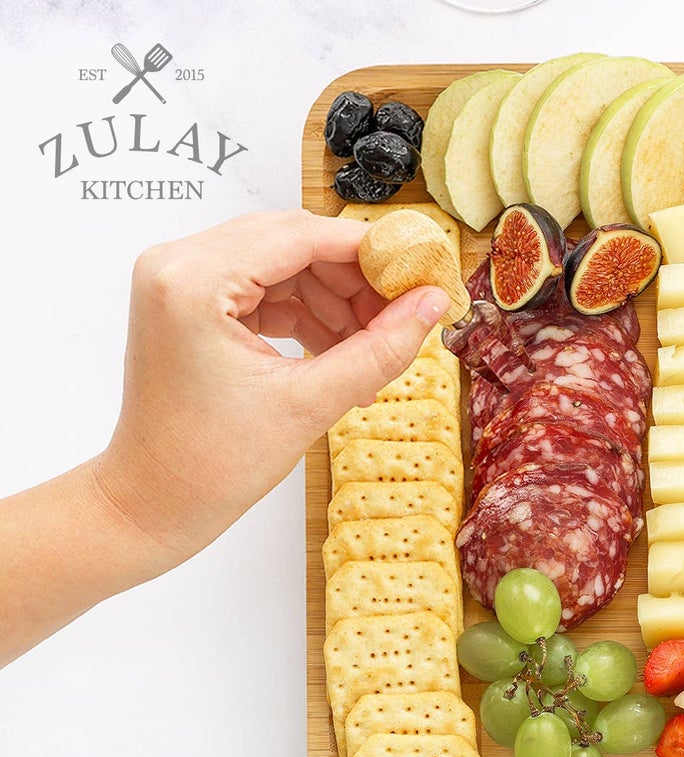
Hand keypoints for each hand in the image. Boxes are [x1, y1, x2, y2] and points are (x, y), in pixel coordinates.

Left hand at [96, 209, 451, 577]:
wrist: (156, 501)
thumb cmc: (214, 463)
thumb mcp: (311, 404)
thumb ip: (379, 349)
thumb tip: (433, 305)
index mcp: (193, 279)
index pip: (299, 235)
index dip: (368, 251)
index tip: (419, 271)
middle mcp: (177, 263)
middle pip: (290, 242)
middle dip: (353, 279)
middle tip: (404, 314)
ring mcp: (179, 280)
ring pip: (281, 265)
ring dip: (334, 300)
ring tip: (373, 347)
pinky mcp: (188, 301)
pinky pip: (263, 288)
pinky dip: (306, 314)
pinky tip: (340, 353)